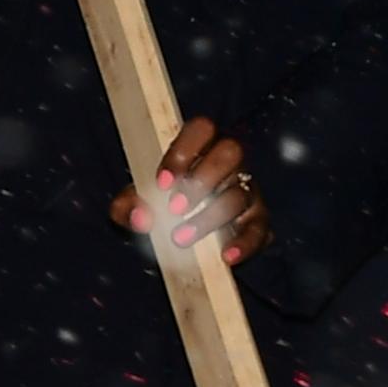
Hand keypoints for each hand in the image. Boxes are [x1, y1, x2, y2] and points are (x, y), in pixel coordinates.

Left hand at [107, 115, 273, 266]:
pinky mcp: (257, 220)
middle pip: (230, 152)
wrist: (184, 234)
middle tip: (174, 208)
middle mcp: (230, 161)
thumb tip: (138, 215)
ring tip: (181, 239)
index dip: (182, 153)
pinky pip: (258, 228)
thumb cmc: (161, 204)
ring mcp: (247, 189)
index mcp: (201, 144)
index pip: (201, 129)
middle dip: (203, 179)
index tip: (161, 183)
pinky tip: (226, 256)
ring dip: (210, 218)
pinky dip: (245, 243)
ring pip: (239, 194)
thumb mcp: (139, 200)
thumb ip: (129, 204)